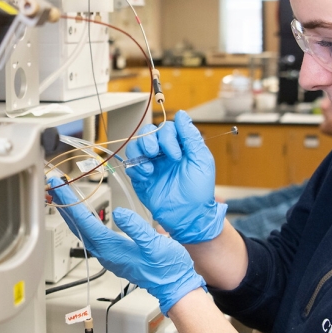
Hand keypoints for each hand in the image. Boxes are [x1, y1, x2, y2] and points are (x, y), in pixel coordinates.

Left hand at [48, 177, 205, 314]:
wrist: (174, 284)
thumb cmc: (167, 267)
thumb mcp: (155, 244)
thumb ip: (136, 228)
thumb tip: (118, 213)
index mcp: (112, 249)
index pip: (85, 223)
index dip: (70, 203)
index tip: (59, 188)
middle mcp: (105, 253)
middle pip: (78, 227)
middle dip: (64, 206)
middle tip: (53, 187)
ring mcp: (108, 255)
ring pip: (82, 232)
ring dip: (71, 214)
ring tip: (63, 198)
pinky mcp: (114, 255)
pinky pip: (91, 236)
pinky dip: (82, 222)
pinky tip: (82, 216)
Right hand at [124, 110, 226, 243]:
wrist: (188, 217)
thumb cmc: (199, 191)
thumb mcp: (201, 160)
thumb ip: (191, 136)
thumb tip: (182, 115)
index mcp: (179, 147)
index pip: (167, 128)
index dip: (168, 137)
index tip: (175, 154)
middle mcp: (163, 153)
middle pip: (148, 132)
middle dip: (150, 140)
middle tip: (156, 154)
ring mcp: (151, 164)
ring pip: (136, 146)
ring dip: (140, 152)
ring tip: (150, 167)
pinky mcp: (140, 177)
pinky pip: (130, 164)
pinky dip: (136, 168)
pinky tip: (147, 176)